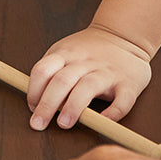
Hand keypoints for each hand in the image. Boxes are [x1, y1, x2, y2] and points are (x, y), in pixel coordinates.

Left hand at [27, 25, 151, 129]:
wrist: (123, 35)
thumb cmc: (88, 50)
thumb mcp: (65, 50)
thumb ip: (52, 71)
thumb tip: (36, 102)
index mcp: (66, 53)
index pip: (43, 70)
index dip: (34, 90)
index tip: (32, 108)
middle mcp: (85, 62)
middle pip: (62, 81)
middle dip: (47, 104)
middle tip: (38, 124)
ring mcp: (107, 72)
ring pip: (88, 87)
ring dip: (73, 107)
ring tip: (63, 124)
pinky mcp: (128, 84)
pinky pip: (122, 101)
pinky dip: (113, 113)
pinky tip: (103, 121)